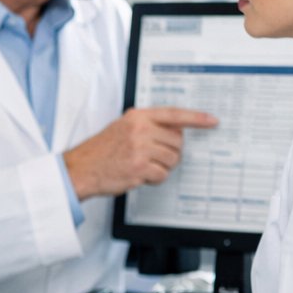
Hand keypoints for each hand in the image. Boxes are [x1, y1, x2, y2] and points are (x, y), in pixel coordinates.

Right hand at [63, 107, 217, 199]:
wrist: (80, 169)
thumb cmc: (100, 151)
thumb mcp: (122, 127)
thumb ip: (147, 125)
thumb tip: (176, 130)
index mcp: (137, 117)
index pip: (174, 114)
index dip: (196, 118)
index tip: (212, 121)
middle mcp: (140, 130)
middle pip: (177, 141)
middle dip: (171, 152)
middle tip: (155, 157)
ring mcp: (140, 148)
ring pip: (172, 159)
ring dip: (163, 167)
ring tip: (144, 166)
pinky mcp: (139, 168)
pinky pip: (162, 175)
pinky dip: (155, 179)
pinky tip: (141, 175)